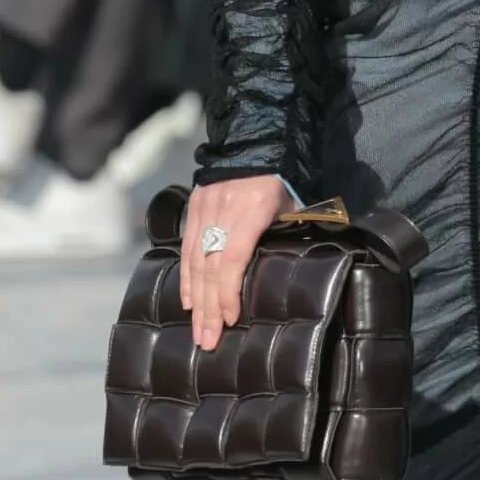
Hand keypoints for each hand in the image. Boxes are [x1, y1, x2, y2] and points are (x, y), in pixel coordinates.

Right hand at [181, 176, 294, 349]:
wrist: (255, 138)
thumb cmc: (282, 177)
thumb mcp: (292, 204)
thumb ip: (287, 235)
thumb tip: (294, 270)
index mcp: (251, 211)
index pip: (233, 259)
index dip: (228, 292)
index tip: (229, 320)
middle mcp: (223, 211)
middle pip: (211, 267)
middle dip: (209, 308)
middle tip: (208, 341)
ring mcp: (205, 208)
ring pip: (196, 261)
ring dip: (196, 299)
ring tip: (198, 330)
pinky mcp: (194, 206)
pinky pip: (187, 248)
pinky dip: (186, 277)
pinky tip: (188, 300)